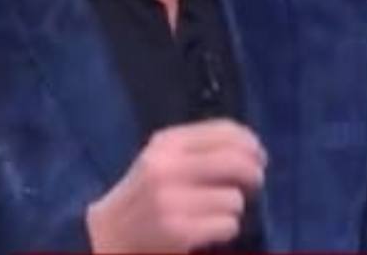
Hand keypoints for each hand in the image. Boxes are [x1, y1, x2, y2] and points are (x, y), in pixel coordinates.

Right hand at [85, 118, 265, 252]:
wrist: (108, 235)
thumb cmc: (145, 196)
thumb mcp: (163, 159)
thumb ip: (200, 148)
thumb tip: (252, 148)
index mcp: (165, 143)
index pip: (225, 131)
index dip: (251, 143)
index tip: (259, 155)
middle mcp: (166, 167)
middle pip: (236, 162)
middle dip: (253, 174)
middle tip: (253, 184)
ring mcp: (170, 201)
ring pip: (234, 199)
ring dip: (233, 208)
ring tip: (216, 211)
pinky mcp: (177, 232)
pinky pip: (228, 225)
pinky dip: (226, 229)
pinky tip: (209, 229)